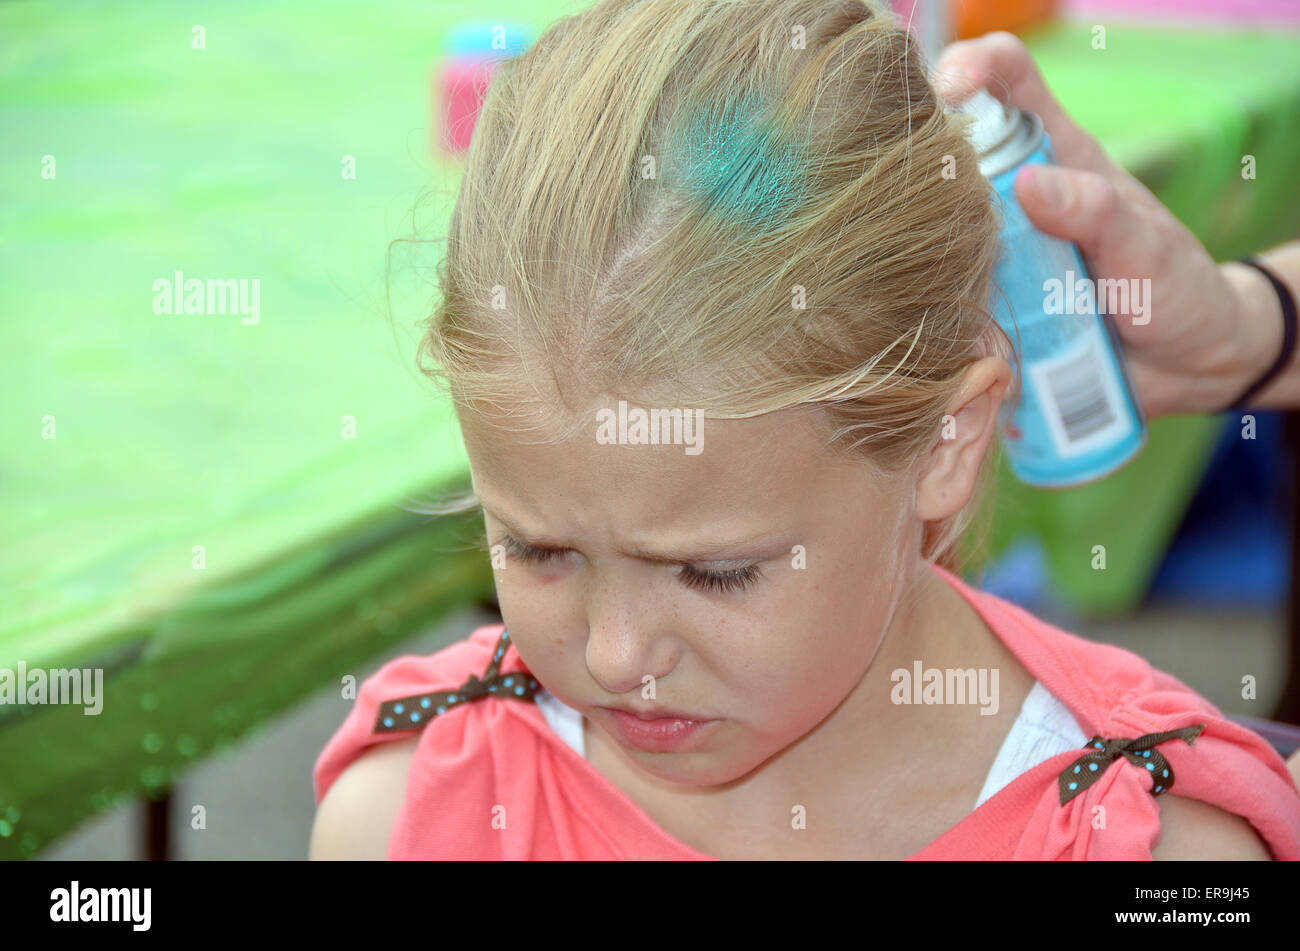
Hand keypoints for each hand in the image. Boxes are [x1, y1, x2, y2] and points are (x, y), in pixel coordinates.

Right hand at [933, 32, 1274, 418]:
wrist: (1184, 364)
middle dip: (921, 177)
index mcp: (1051, 156)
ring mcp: (989, 255)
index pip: (1007, 81)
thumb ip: (1097, 213)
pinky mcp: (980, 309)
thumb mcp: (1146, 246)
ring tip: (961, 297)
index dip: (975, 66)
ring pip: (928, 239)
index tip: (951, 86)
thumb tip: (1028, 184)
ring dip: (927, 265)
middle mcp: (1009, 201)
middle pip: (944, 161)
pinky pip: (940, 309)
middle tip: (934, 219)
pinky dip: (940, 325)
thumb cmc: (1174, 286)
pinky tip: (959, 344)